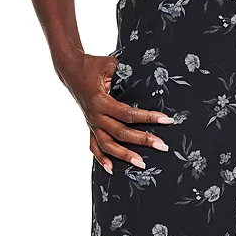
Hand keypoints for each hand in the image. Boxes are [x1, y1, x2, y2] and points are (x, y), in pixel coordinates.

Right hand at [53, 49, 172, 173]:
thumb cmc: (92, 65)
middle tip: (162, 146)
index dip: (148, 117)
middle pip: (121, 133)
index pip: (128, 113)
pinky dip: (101, 159)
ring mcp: (92, 124)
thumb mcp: (110, 65)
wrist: (70, 70)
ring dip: (124, 156)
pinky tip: (111, 170)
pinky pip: (94, 147)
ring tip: (141, 164)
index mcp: (101, 101)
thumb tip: (149, 77)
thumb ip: (127, 73)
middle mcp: (95, 116)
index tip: (166, 120)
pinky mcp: (90, 127)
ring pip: (108, 145)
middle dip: (143, 140)